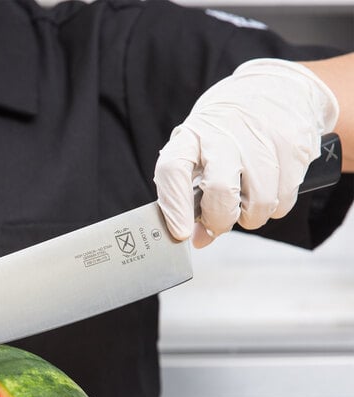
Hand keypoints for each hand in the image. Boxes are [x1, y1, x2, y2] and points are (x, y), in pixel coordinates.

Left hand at [154, 59, 338, 247]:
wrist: (279, 87)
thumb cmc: (227, 130)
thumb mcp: (200, 152)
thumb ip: (193, 195)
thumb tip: (199, 239)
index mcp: (192, 136)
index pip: (173, 170)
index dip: (174, 206)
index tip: (181, 232)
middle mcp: (223, 133)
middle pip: (220, 192)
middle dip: (219, 220)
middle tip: (218, 222)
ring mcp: (261, 138)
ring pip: (258, 203)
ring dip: (251, 217)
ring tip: (246, 201)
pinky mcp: (293, 146)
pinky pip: (284, 200)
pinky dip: (275, 206)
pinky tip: (269, 188)